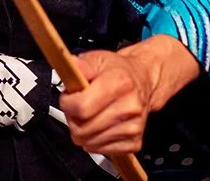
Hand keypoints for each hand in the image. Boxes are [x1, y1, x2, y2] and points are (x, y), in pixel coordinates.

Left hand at [60, 35, 199, 155]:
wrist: (142, 81)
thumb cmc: (119, 71)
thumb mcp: (97, 59)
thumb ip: (81, 65)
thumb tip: (70, 65)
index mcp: (120, 83)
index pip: (81, 107)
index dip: (67, 104)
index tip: (68, 98)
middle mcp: (129, 106)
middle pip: (82, 129)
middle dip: (73, 118)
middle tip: (79, 106)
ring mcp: (133, 127)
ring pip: (89, 143)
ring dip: (83, 131)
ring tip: (91, 114)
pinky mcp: (134, 142)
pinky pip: (100, 150)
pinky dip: (95, 141)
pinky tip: (100, 125)